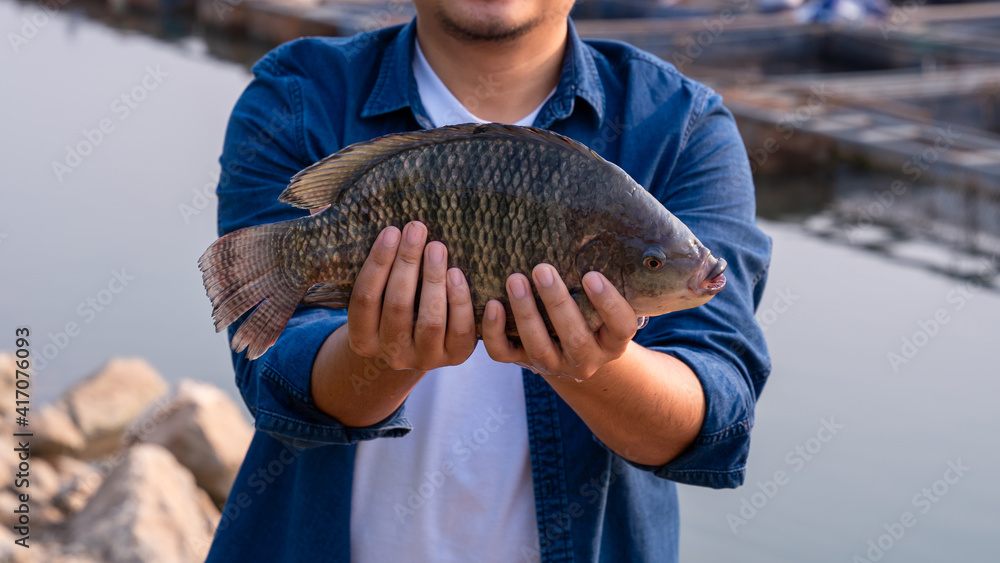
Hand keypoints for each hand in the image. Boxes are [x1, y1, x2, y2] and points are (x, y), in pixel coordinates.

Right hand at [345, 221, 476, 371]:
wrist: (418, 346)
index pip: (365, 298)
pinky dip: (459, 300)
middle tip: (416, 230)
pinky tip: (456, 273)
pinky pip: (460, 329)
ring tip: (437, 247)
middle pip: (397, 306)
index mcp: (363, 339)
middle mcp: (392, 353)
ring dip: (433, 279)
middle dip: (407, 263)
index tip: (391, 231)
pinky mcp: (454, 356)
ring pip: (430, 319)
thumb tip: (396, 230)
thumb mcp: (380, 298)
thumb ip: (382, 274)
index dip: (378, 262)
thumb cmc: (395, 308)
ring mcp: (424, 358)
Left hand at [481, 264, 638, 380]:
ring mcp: (554, 366)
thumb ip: (599, 281)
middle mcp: (586, 360)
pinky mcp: (524, 363)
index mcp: (612, 342)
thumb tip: (590, 232)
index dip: (608, 303)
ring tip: (515, 280)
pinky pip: (504, 354)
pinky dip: (494, 332)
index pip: (620, 326)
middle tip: (542, 269)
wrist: (570, 355)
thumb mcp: (603, 304)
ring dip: (525, 313)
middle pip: (575, 338)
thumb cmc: (590, 314)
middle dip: (556, 303)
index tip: (592, 276)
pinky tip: (493, 304)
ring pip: (538, 347)